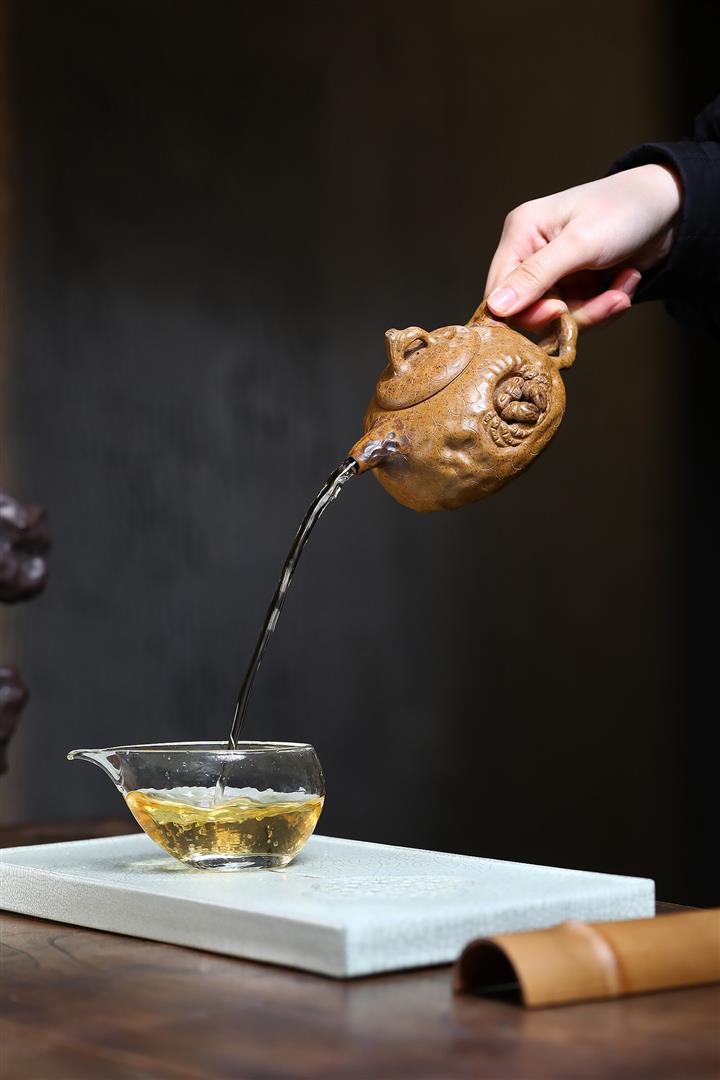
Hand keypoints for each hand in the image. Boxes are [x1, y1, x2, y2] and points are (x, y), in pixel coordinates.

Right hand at [485, 165, 681, 330]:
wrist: (674, 208)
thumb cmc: (626, 209)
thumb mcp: (580, 243)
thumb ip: (536, 276)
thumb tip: (495, 308)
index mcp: (521, 234)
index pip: (499, 292)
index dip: (525, 312)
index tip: (560, 311)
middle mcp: (532, 255)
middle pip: (531, 312)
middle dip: (574, 313)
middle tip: (609, 301)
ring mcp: (556, 274)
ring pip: (559, 320)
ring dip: (597, 310)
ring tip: (623, 289)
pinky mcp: (577, 287)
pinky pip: (580, 316)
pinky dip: (606, 307)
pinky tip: (625, 283)